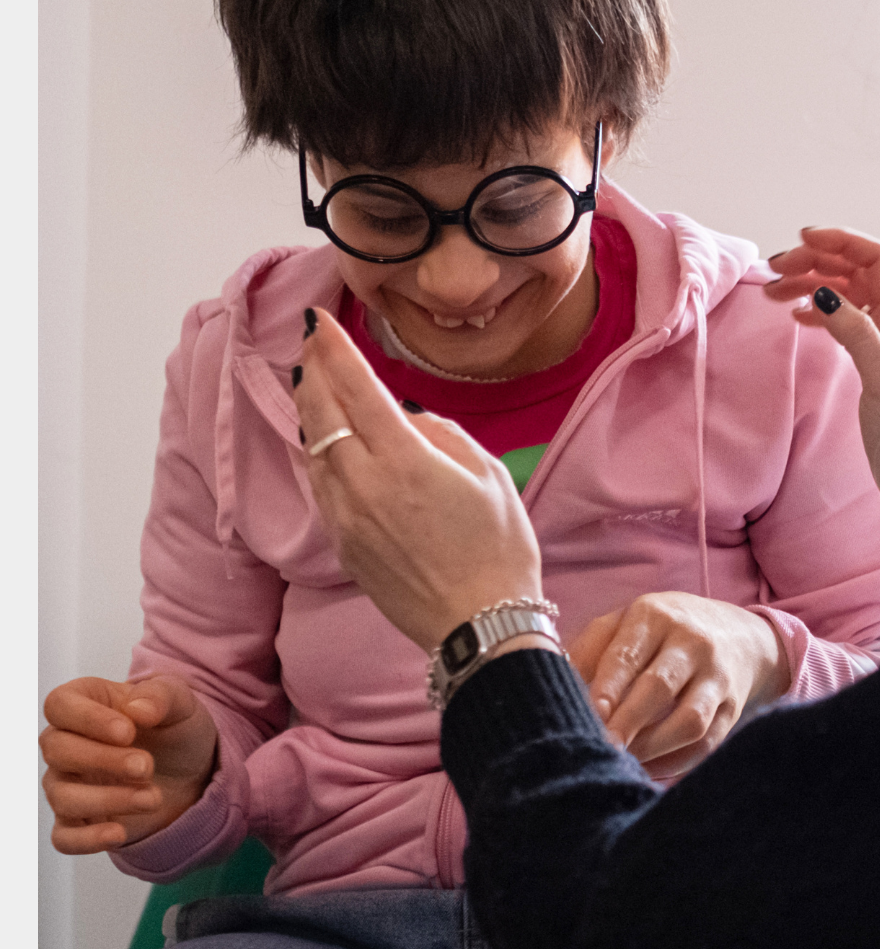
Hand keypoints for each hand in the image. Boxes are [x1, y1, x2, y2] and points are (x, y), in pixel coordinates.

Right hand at [40, 675, 217, 852]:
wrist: (192, 770)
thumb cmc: (175, 727)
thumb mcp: (180, 702)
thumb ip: (160, 696)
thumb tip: (137, 710)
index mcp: (86, 702)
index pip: (59, 705)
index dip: (88, 719)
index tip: (127, 732)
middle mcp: (67, 742)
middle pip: (57, 751)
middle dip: (104, 761)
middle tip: (146, 766)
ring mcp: (68, 783)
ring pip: (62, 796)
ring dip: (109, 799)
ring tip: (153, 797)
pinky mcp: (78, 821)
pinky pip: (64, 837)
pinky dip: (88, 839)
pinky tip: (119, 833)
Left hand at [294, 308, 542, 652]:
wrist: (480, 626)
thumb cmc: (499, 550)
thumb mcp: (489, 476)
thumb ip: (442, 434)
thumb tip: (407, 418)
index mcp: (406, 461)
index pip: (356, 390)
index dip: (333, 351)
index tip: (318, 322)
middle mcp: (365, 485)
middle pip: (323, 414)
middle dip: (314, 371)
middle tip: (310, 343)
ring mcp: (348, 518)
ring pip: (314, 450)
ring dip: (310, 411)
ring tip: (312, 383)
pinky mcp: (344, 545)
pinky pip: (320, 486)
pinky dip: (318, 453)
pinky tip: (324, 440)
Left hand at [568, 593, 788, 779]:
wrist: (736, 633)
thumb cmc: (662, 631)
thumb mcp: (628, 622)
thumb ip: (592, 647)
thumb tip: (558, 682)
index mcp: (654, 617)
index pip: (628, 654)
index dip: (608, 688)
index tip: (590, 716)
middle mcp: (690, 643)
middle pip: (659, 687)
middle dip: (628, 723)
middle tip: (602, 748)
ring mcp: (717, 676)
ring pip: (690, 720)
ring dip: (654, 748)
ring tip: (624, 762)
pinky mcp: (734, 708)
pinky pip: (708, 743)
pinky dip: (676, 763)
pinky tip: (650, 771)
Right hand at [764, 227, 879, 534]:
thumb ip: (856, 333)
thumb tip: (824, 293)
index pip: (875, 259)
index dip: (840, 241)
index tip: (801, 239)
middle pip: (856, 271)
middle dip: (816, 262)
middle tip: (775, 271)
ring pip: (846, 294)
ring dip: (811, 286)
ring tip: (773, 293)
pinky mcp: (875, 360)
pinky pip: (844, 320)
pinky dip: (817, 312)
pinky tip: (796, 317)